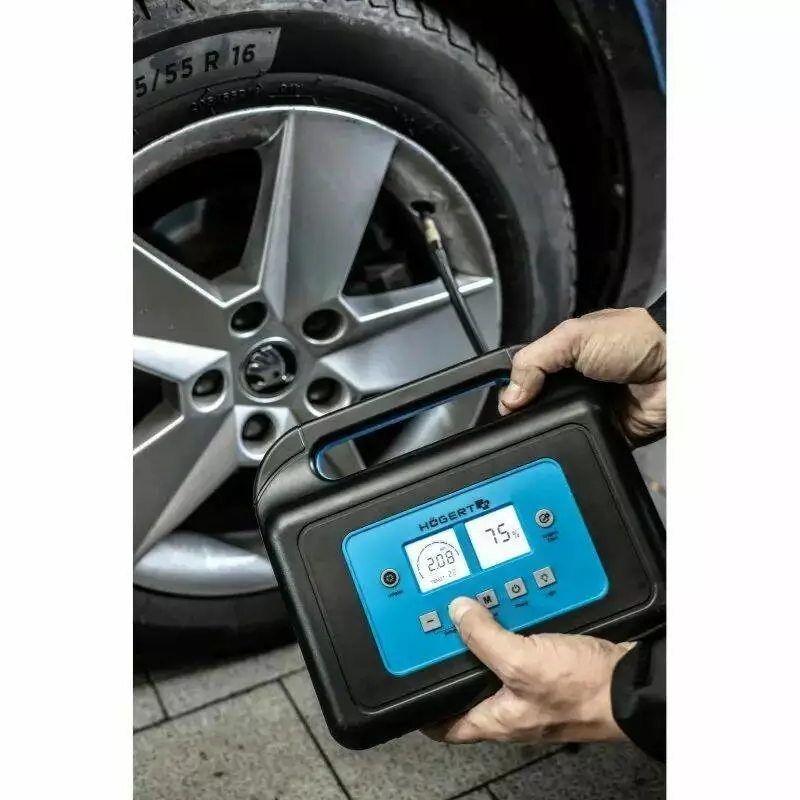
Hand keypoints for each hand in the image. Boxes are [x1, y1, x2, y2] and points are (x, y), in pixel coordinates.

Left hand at [425, 598, 632, 744]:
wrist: (632, 680)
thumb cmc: (585, 690)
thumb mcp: (522, 661)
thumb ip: (484, 638)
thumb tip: (457, 614)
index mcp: (497, 718)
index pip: (446, 723)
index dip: (423, 705)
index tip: (406, 681)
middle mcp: (511, 703)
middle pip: (469, 677)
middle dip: (455, 649)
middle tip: (440, 620)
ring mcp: (532, 682)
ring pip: (496, 652)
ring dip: (485, 627)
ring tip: (472, 600)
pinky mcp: (552, 662)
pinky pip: (522, 638)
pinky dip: (514, 619)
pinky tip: (513, 599)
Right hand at [498, 307, 665, 441]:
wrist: (676, 368)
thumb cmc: (633, 340)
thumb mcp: (574, 336)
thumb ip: (535, 359)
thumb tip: (510, 396)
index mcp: (565, 357)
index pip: (528, 377)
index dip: (514, 391)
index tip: (505, 405)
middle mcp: (575, 384)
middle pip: (537, 406)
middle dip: (526, 415)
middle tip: (518, 423)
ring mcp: (590, 410)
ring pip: (556, 427)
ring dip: (548, 430)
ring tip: (538, 435)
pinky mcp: (606, 432)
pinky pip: (581, 442)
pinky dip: (573, 443)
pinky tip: (563, 442)